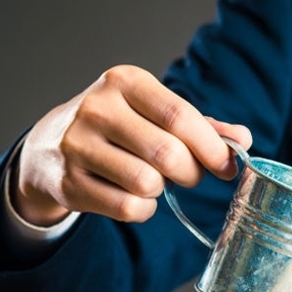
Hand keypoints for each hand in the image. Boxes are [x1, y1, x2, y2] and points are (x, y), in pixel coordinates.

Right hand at [13, 65, 252, 225]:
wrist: (48, 146)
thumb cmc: (119, 127)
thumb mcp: (154, 113)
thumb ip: (202, 126)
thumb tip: (243, 140)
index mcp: (124, 81)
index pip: (180, 117)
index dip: (213, 147)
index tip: (228, 166)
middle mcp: (97, 108)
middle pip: (168, 154)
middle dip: (191, 173)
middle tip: (189, 176)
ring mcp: (78, 146)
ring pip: (148, 184)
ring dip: (161, 191)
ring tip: (151, 180)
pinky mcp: (69, 183)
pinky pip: (127, 208)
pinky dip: (142, 209)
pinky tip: (132, 196)